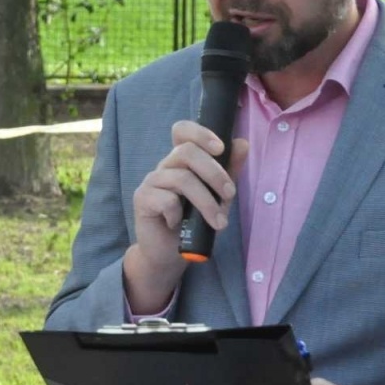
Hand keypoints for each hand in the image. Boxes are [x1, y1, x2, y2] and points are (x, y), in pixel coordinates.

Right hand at [124, 120, 248, 307]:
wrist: (170, 253)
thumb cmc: (193, 222)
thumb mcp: (217, 196)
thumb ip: (228, 171)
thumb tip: (242, 143)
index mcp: (181, 161)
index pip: (182, 131)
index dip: (200, 133)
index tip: (221, 148)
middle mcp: (165, 166)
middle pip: (186, 151)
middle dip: (214, 173)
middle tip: (229, 195)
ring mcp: (152, 182)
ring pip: (182, 178)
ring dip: (206, 202)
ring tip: (219, 223)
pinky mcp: (142, 200)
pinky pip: (166, 200)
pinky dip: (180, 215)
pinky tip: (180, 225)